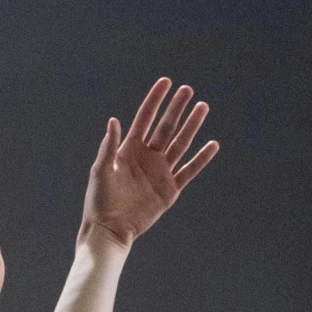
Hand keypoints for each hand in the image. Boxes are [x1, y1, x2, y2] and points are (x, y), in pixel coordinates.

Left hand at [80, 79, 218, 249]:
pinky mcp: (170, 189)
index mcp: (129, 149)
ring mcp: (160, 172)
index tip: (166, 82)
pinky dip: (201, 159)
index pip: (145, 118)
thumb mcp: (101, 171)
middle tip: (188, 90)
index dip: (155, 100)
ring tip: (203, 107)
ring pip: (180, 144)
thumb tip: (114, 121)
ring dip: (191, 126)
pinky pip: (189, 171)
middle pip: (166, 127)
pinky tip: (212, 145)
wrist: (109, 229)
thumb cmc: (99, 200)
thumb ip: (109, 146)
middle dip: (176, 108)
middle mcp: (147, 157)